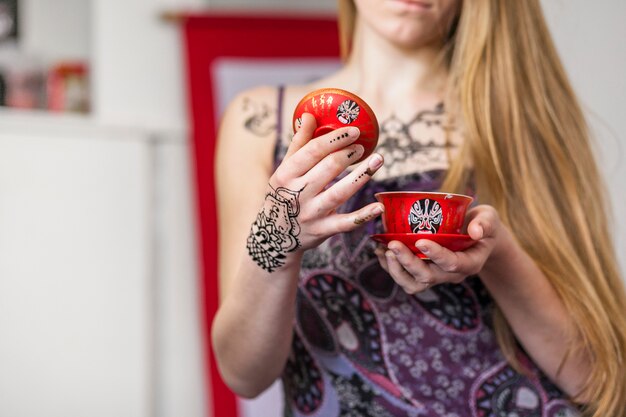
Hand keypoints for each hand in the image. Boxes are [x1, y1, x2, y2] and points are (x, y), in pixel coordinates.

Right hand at [247, 113, 384, 271]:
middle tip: (363, 147)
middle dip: (349, 154)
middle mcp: (298, 194)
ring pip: (340, 193)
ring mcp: (311, 214)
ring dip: (362, 176)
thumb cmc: (283, 195)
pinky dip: (363, 216)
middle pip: (328, 169)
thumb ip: (298, 144)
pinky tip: (379, 207)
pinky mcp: (322, 231)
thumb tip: (309, 115)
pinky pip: (346, 223)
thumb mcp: (284, 170)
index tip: (354, 130)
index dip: (335, 139)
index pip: (312, 151)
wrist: (274, 237)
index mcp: (286, 175)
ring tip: (378, 160)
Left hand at [374, 205, 505, 292]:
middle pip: (427, 277)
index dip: (436, 255)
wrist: (475, 236)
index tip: (420, 241)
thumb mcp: (490, 219)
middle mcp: (451, 275)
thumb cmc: (481, 224)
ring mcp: (436, 276)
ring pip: (413, 284)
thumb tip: (475, 230)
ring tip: (383, 250)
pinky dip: (390, 267)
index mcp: (470, 263)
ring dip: (396, 270)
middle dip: (408, 262)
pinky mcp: (423, 273)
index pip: (452, 264)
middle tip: (392, 244)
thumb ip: (485, 223)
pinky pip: (405, 278)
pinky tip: (379, 250)